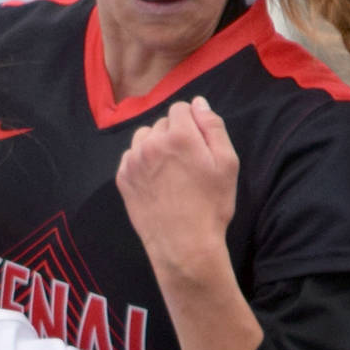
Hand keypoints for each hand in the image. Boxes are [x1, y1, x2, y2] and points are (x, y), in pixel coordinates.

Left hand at [115, 97, 240, 274]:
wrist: (184, 246)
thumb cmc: (211, 206)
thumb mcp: (227, 163)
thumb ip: (213, 126)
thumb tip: (198, 103)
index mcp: (179, 135)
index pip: (181, 108)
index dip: (192, 123)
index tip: (198, 145)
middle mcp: (151, 143)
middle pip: (162, 123)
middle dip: (174, 135)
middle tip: (187, 163)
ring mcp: (133, 162)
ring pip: (144, 138)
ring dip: (155, 146)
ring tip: (169, 171)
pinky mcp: (122, 179)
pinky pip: (131, 157)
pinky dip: (141, 163)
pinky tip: (156, 182)